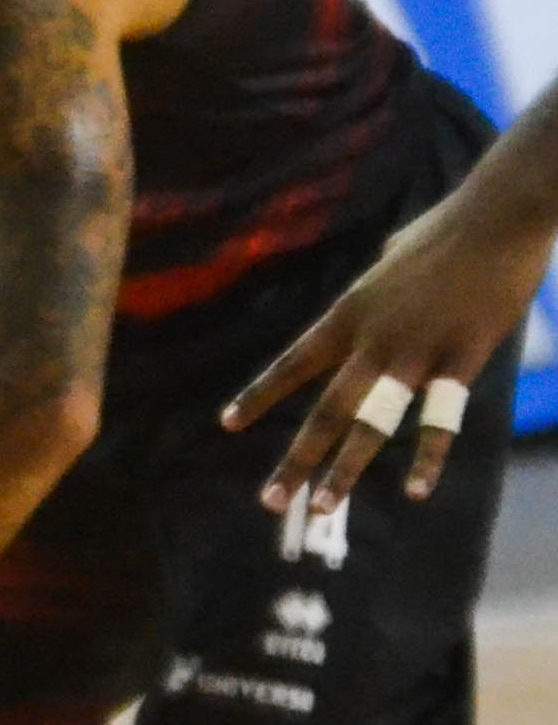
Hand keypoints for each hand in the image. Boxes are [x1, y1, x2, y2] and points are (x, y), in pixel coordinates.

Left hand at [224, 177, 550, 511]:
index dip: (260, 396)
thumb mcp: (390, 258)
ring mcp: (416, 352)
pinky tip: (413, 491)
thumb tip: (372, 293)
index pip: (292, 363)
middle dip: (296, 458)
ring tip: (320, 507)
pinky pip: (440, 419)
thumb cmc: (447, 231)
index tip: (228, 424)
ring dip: (345, 469)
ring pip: (370, 423)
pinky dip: (427, 458)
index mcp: (349, 313)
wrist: (496, 217)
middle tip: (269, 500)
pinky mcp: (462, 359)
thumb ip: (376, 288)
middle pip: (324, 409)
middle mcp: (372, 339)